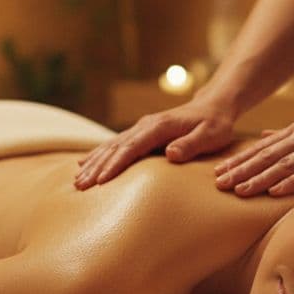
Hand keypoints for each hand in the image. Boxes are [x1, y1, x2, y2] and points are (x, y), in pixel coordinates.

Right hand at [74, 99, 236, 188]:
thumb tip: (171, 154)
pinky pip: (115, 145)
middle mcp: (146, 125)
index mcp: (160, 126)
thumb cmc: (215, 124)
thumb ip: (191, 145)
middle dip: (97, 167)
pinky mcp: (141, 133)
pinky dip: (99, 155)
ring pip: (112, 146)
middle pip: (116, 147)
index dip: (115, 164)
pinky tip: (84, 164)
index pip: (132, 147)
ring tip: (77, 181)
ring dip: (94, 163)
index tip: (101, 180)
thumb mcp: (211, 135)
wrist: (213, 107)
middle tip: (80, 187)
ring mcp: (142, 128)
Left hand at [214, 106, 293, 196]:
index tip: (220, 170)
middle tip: (220, 183)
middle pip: (267, 156)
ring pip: (283, 165)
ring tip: (240, 190)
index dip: (240, 159)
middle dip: (242, 170)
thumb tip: (263, 138)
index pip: (262, 147)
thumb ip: (288, 135)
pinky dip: (291, 182)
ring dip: (260, 178)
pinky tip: (274, 191)